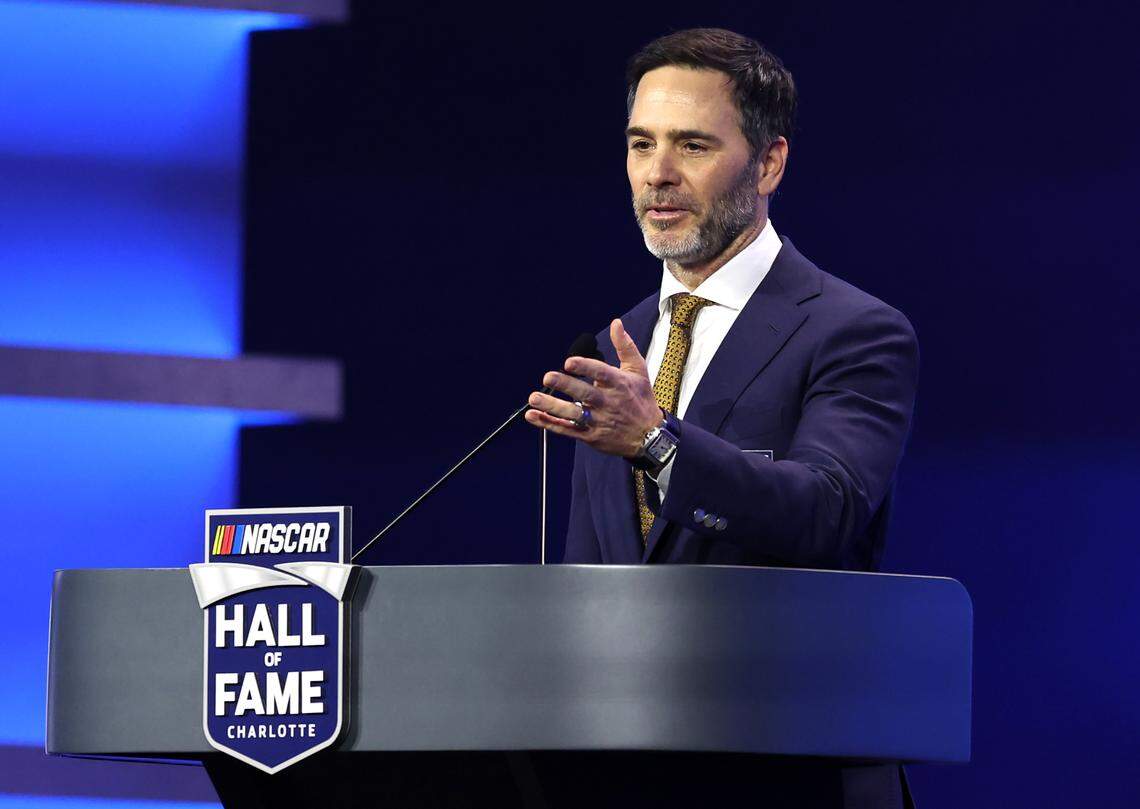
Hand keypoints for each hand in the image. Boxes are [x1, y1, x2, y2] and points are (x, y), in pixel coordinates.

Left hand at [524, 319, 662, 456]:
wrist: (649, 437)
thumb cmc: (642, 400)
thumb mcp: (638, 370)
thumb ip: (625, 346)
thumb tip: (616, 323)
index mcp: (618, 384)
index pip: (601, 373)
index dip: (586, 367)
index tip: (570, 362)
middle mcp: (607, 402)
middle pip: (584, 393)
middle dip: (565, 385)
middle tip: (547, 377)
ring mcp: (598, 421)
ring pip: (573, 414)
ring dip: (552, 407)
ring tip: (534, 398)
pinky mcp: (590, 436)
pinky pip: (567, 430)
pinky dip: (549, 424)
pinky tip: (533, 416)